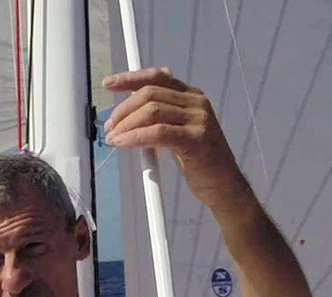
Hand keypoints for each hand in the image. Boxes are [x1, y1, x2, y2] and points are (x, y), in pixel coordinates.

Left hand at [102, 67, 252, 212]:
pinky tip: (123, 143)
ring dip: (126, 124)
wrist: (223, 185)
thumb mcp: (179, 130)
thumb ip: (162, 115)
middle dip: (123, 109)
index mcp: (191, 95)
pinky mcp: (196, 139)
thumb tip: (131, 105)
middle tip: (109, 127)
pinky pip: (157, 132)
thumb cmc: (199, 160)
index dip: (130, 78)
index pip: (157, 76)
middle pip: (150, 93)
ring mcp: (199, 119)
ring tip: (113, 138)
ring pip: (151, 111)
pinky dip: (135, 137)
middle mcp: (197, 102)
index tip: (108, 84)